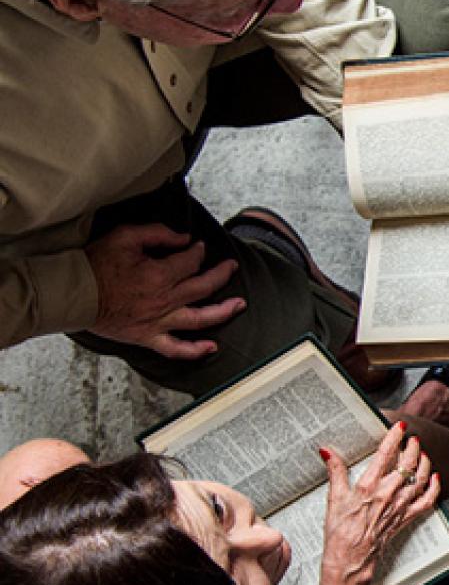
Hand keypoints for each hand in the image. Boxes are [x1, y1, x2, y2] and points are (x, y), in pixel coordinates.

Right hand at [84, 224, 244, 357]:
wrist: (74, 294)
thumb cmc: (96, 265)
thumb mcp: (125, 236)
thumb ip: (158, 234)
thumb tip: (184, 238)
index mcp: (159, 274)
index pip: (192, 261)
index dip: (198, 251)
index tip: (198, 247)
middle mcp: (164, 299)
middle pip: (204, 287)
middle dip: (222, 274)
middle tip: (231, 267)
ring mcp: (158, 321)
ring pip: (200, 318)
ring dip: (223, 311)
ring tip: (239, 304)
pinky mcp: (148, 337)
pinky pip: (176, 349)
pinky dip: (194, 350)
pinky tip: (211, 347)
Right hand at [319, 423, 439, 584]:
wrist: (350, 559)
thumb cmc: (340, 531)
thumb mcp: (333, 498)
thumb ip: (335, 472)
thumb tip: (328, 452)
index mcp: (369, 486)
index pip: (385, 454)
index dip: (394, 437)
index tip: (398, 427)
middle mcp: (388, 493)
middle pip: (407, 463)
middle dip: (412, 447)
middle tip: (411, 439)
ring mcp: (399, 506)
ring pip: (420, 478)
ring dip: (424, 463)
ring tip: (422, 453)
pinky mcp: (406, 518)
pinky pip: (427, 501)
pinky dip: (434, 488)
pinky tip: (435, 478)